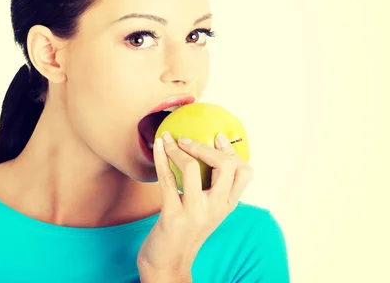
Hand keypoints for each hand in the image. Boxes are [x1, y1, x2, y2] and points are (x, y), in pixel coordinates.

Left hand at [137, 131, 253, 281]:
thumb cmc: (184, 231)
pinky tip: (158, 146)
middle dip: (206, 146)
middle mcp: (216, 209)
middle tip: (188, 139)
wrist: (168, 264)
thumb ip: (212, 190)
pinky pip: (166, 178)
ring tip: (169, 140)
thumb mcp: (206, 212)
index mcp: (227, 206)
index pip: (244, 172)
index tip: (218, 136)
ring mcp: (194, 212)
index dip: (232, 150)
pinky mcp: (172, 215)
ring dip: (178, 149)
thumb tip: (207, 155)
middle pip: (226, 166)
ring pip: (193, 168)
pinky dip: (161, 157)